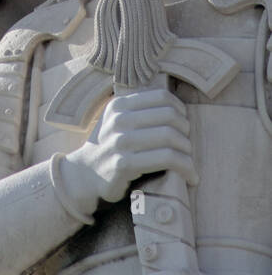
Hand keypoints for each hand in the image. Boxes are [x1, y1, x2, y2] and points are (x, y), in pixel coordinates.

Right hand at [59, 89, 196, 216]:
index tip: (184, 126)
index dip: (180, 110)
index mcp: (120, 105)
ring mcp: (120, 141)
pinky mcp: (125, 164)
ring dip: (188, 153)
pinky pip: (167, 159)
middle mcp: (119, 120)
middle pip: (170, 117)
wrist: (83, 174)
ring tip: (190, 164)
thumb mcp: (117, 122)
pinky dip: (186, 168)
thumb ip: (139, 112)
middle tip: (188, 148)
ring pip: (170, 138)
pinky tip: (191, 177)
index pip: (162, 97)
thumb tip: (178, 109)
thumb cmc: (109, 147)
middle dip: (186, 133)